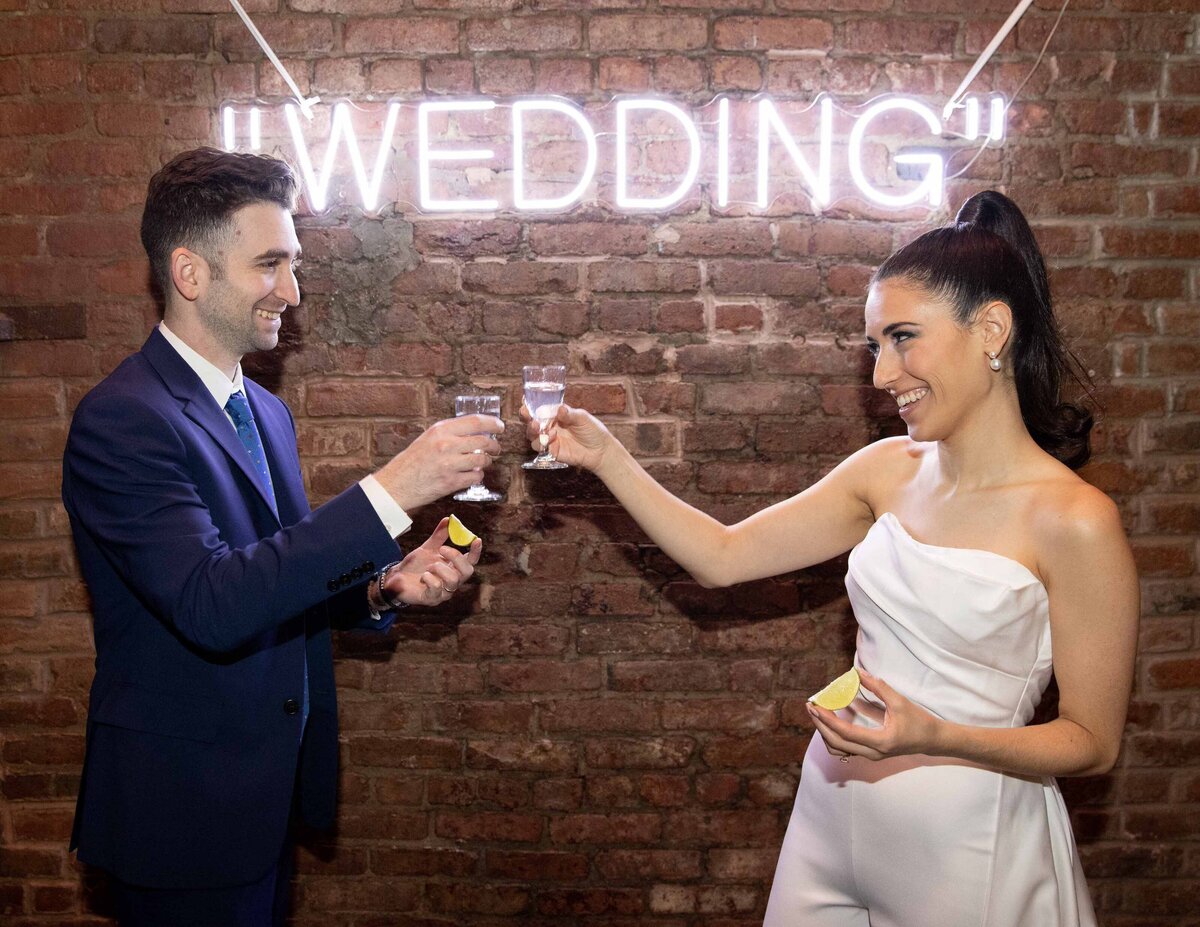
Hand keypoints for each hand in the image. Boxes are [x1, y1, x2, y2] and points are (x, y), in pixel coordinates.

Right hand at [373, 415, 502, 510]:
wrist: (396, 484)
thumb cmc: (411, 462)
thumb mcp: (428, 438)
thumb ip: (450, 433)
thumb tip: (475, 431)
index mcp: (440, 430)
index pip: (475, 421)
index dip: (492, 423)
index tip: (499, 426)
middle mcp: (446, 444)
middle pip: (483, 440)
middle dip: (494, 445)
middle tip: (496, 448)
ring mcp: (450, 464)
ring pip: (482, 459)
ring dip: (486, 461)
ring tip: (483, 462)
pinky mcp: (451, 482)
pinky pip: (476, 477)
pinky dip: (477, 476)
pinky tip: (471, 474)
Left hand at [382, 517, 481, 606]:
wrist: (397, 577)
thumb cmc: (416, 565)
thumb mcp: (427, 548)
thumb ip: (439, 536)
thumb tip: (448, 520)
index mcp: (454, 568)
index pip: (471, 561)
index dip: (476, 552)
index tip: (476, 540)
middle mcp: (453, 581)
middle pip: (467, 571)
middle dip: (457, 558)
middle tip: (443, 549)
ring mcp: (444, 592)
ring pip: (453, 580)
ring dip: (439, 568)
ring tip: (428, 567)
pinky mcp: (433, 599)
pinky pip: (436, 587)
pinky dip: (428, 578)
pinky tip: (422, 577)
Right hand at [520, 402, 612, 471]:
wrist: (600, 451)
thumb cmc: (593, 431)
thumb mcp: (582, 418)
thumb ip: (569, 414)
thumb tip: (559, 408)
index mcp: (555, 414)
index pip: (539, 408)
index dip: (529, 405)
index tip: (524, 401)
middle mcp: (549, 426)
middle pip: (530, 421)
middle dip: (525, 417)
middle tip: (526, 414)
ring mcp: (549, 439)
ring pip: (531, 435)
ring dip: (533, 430)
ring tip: (540, 427)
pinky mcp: (551, 451)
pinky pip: (540, 447)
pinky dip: (542, 442)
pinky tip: (552, 437)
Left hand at [806, 670, 941, 761]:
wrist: (932, 740)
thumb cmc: (918, 721)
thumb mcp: (899, 702)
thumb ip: (878, 687)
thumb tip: (858, 673)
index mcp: (880, 742)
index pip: (846, 733)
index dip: (828, 720)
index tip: (816, 707)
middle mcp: (872, 753)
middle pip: (837, 744)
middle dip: (821, 726)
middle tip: (811, 708)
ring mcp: (870, 755)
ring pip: (839, 750)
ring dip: (826, 733)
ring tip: (819, 714)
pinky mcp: (870, 753)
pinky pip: (846, 748)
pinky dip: (835, 735)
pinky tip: (832, 719)